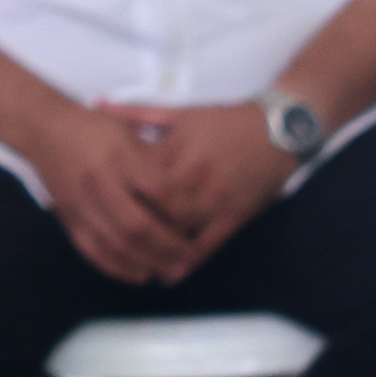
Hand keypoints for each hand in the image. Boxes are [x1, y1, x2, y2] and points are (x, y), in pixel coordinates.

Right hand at [27, 104, 200, 285]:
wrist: (44, 130)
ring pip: (117, 244)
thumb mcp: (128, 129)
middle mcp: (100, 181)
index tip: (197, 222)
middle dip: (168, 248)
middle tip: (188, 259)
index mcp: (120, 156)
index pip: (158, 192)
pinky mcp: (69, 218)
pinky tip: (139, 274)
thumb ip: (154, 160)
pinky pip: (93, 251)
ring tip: (170, 271)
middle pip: (138, 225)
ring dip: (147, 263)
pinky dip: (117, 268)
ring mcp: (81, 203)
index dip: (181, 212)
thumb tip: (185, 191)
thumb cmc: (94, 127)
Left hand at [105, 102, 299, 266]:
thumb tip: (98, 104)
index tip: (99, 205)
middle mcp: (192, 176)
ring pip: (178, 230)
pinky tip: (172, 272)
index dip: (117, 193)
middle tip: (113, 240)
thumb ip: (137, 114)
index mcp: (175, 148)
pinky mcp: (233, 216)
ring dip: (156, 248)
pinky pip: (208, 244)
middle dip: (133, 225)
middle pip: (154, 208)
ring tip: (136, 261)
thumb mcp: (178, 114)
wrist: (277, 129)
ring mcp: (214, 198)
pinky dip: (188, 260)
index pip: (137, 176)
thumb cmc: (224, 121)